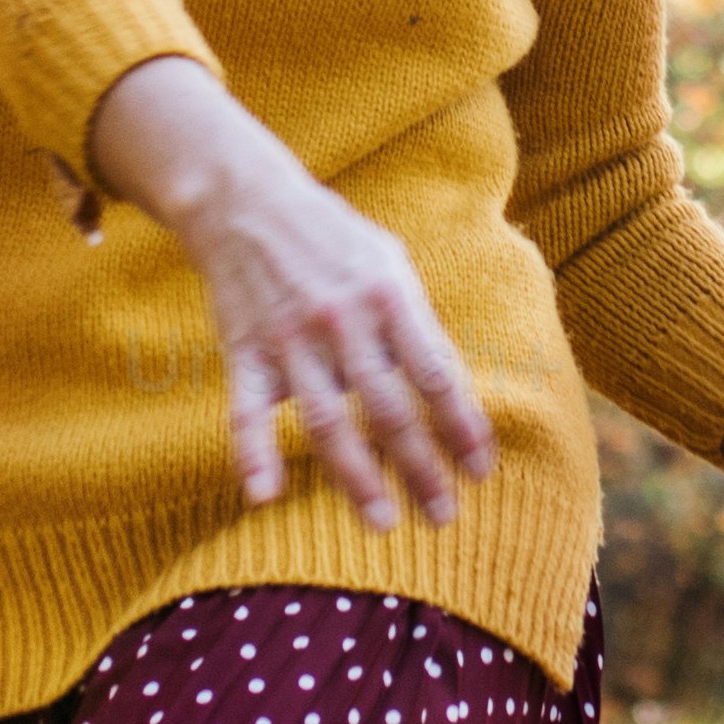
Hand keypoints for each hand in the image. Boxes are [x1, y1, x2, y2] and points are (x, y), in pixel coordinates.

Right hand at [93, 57, 497, 525]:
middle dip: (419, 468)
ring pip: (326, 421)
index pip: (435, 374)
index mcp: (388, 295)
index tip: (479, 473)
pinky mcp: (244, 351)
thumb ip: (415, 323)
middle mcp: (342, 320)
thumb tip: (450, 392)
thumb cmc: (332, 238)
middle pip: (388, 409)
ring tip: (381, 523)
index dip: (461, 426)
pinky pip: (247, 411)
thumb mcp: (388, 262)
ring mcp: (290, 339)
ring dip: (355, 478)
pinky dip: (251, 454)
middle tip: (443, 517)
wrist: (246, 201)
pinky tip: (263, 496)